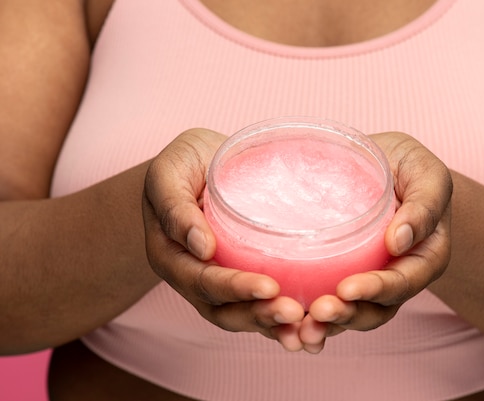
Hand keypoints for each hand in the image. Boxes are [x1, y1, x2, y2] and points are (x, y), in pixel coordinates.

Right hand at [142, 129, 305, 350]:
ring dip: (271, 324)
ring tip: (305, 327)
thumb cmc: (181, 162)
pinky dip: (279, 319)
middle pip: (222, 309)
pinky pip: (257, 304)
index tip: (269, 287)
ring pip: (241, 315)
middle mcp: (191, 276)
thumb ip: (175, 207)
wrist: (198, 162)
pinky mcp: (240, 275)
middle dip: (258, 314)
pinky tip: (308, 324)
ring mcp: (216, 280)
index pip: (201, 280)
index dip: (234, 288)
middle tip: (294, 312)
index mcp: (170, 255)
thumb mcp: (169, 172)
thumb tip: (201, 247)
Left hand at [301, 132, 452, 352]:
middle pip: (375, 309)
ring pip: (351, 313)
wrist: (386, 162)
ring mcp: (368, 278)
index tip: (346, 289)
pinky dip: (308, 316)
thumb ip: (425, 205)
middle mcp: (397, 276)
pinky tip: (286, 322)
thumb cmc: (412, 167)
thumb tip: (400, 240)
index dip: (376, 290)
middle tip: (318, 311)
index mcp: (424, 258)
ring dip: (326, 325)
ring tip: (300, 329)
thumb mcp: (428, 175)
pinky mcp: (340, 272)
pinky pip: (327, 299)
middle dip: (347, 315)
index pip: (403, 282)